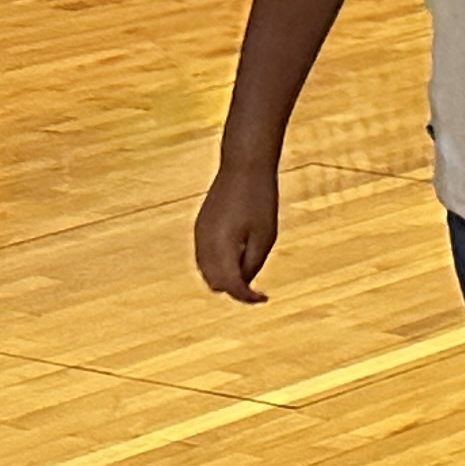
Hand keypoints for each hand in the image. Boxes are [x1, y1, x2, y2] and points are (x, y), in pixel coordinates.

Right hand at [193, 163, 279, 302]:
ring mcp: (199, 234)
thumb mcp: (265, 237)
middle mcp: (205, 243)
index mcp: (221, 246)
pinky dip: (218, 265)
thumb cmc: (259, 201)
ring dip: (225, 278)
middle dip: (235, 289)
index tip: (263, 298)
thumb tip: (244, 284)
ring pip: (206, 271)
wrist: (244, 167)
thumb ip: (252, 264)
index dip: (246, 297)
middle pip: (214, 283)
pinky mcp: (200, 227)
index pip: (230, 285)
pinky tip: (238, 256)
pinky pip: (204, 257)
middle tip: (257, 289)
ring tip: (249, 269)